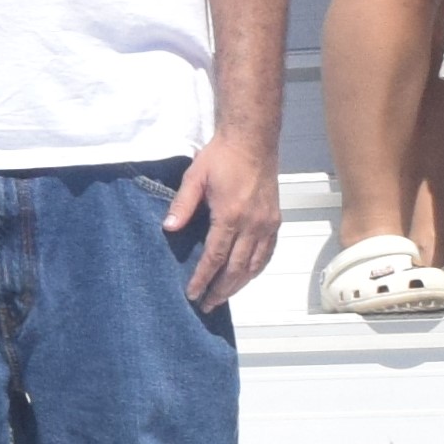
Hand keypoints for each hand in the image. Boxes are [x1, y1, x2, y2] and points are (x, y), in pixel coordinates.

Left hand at [165, 131, 279, 307]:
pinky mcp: (275, 219)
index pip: (214, 257)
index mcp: (230, 215)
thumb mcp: (195, 176)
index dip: (202, 279)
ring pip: (254, 265)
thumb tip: (168, 228)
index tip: (192, 294)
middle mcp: (252, 224)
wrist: (253, 138)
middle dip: (220, 290)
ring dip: (238, 285)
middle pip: (235, 268)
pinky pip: (267, 253)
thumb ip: (182, 204)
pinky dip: (256, 270)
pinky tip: (246, 276)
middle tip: (207, 305)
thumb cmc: (221, 156)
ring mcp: (267, 223)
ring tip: (223, 296)